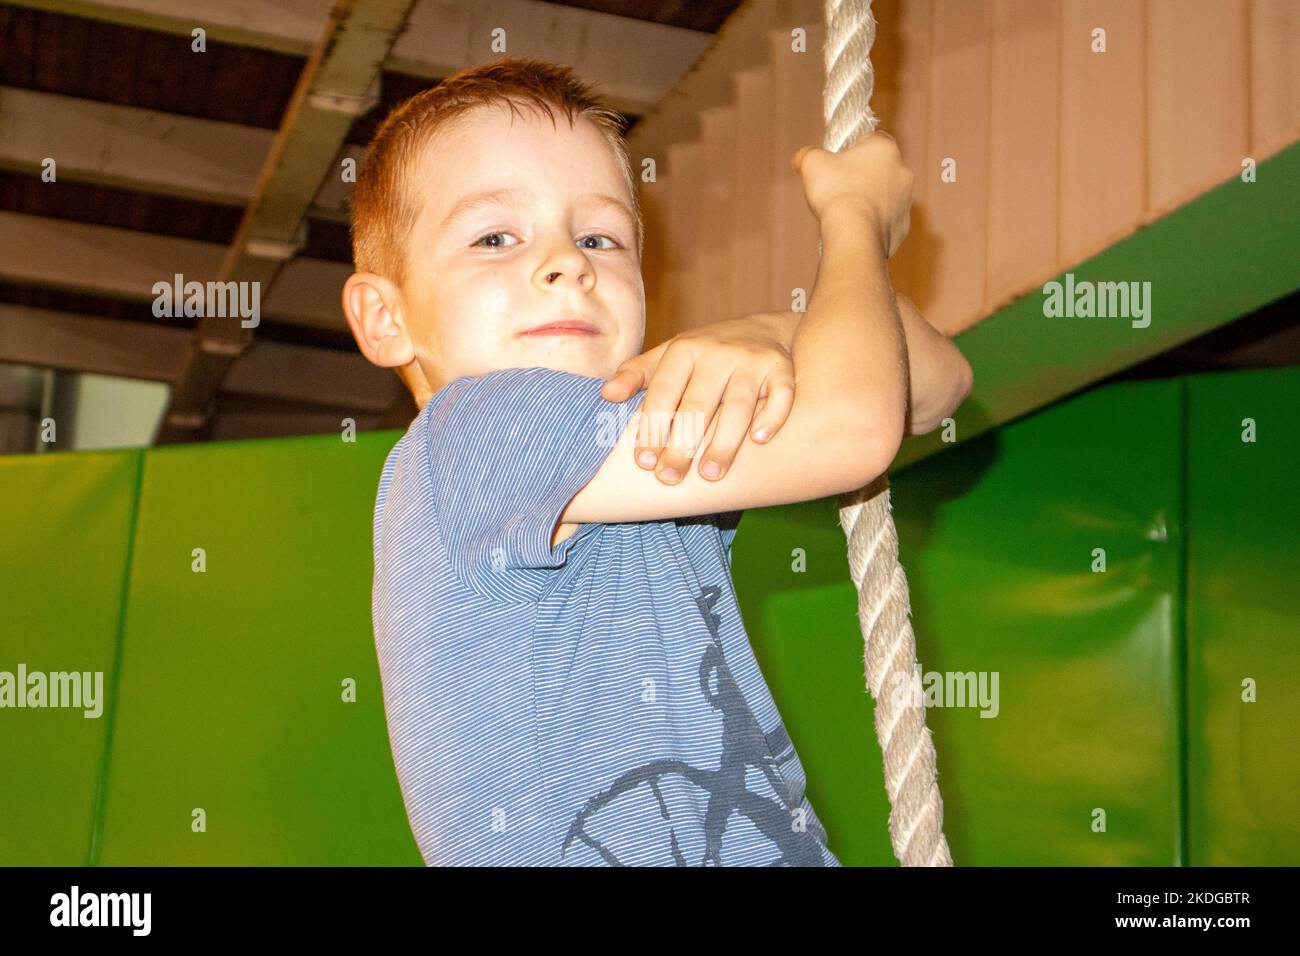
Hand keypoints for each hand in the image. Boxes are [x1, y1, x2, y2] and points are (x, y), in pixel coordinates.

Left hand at [599, 312, 796, 483]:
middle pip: (698, 405)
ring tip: (710, 474)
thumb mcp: (668, 356)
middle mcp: (717, 352)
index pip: (663, 392)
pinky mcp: (781, 368)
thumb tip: (606, 395)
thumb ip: (637, 375)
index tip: (644, 462)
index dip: (652, 427)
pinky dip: (772, 417)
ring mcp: (751, 360)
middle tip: (670, 478)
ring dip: (724, 443)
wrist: (762, 329)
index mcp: (684, 349)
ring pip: (738, 406)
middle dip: (682, 444)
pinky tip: (759, 441)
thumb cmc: (705, 353)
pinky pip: (780, 395)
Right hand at [791, 131, 913, 257]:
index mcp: (885, 148)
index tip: (839, 161)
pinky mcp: (904, 227)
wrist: (854, 234)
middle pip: (880, 168)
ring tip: (846, 212)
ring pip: (886, 196)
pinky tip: (856, 229)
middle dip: (862, 176)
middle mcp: (903, 171)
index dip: (853, 148)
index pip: (872, 138)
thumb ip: (807, 154)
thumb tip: (800, 158)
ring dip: (869, 200)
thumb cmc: (836, 191)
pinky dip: (874, 224)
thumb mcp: (812, 163)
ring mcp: (906, 201)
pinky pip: (887, 222)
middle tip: (839, 188)